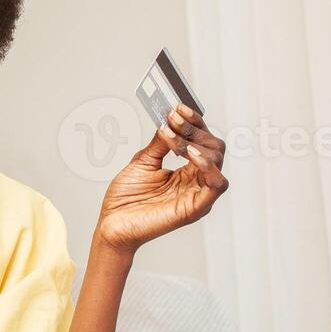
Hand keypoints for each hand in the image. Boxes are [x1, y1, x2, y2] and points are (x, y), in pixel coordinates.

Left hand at [97, 104, 228, 251]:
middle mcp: (196, 181)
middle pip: (213, 147)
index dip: (193, 122)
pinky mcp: (197, 207)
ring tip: (178, 137)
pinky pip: (216, 184)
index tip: (178, 107)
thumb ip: (160, 142)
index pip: (201, 141)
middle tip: (174, 118)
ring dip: (199, 142)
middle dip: (194, 128)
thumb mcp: (144, 161)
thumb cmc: (126, 198)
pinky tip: (191, 153)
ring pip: (218, 160)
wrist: (112, 223)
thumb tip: (172, 120)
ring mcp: (198, 194)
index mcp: (186, 171)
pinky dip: (208, 165)